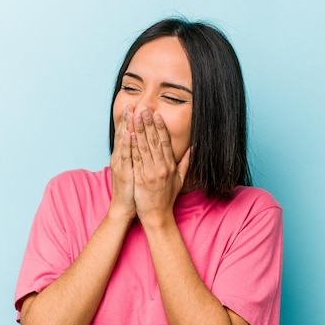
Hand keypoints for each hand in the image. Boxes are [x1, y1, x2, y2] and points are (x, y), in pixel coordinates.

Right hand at [109, 105, 135, 220]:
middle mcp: (120, 159)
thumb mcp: (136, 173)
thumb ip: (141, 160)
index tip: (136, 108)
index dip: (132, 122)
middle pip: (125, 135)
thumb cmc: (132, 192)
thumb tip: (147, 150)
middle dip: (129, 119)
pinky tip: (130, 133)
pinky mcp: (124, 173)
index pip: (129, 136)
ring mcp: (121, 165)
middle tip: (132, 104)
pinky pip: (126, 157)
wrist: (123, 208)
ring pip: (124, 143)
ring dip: (128, 127)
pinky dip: (127, 144)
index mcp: (125, 158)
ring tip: (131, 112)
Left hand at [131, 108, 190, 226]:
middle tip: (144, 109)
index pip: (165, 142)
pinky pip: (136, 159)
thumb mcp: (180, 180)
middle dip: (149, 124)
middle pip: (155, 141)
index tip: (157, 115)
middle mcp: (162, 167)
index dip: (161, 127)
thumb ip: (187, 163)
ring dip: (140, 130)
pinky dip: (133, 146)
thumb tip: (194, 148)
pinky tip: (129, 134)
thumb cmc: (167, 198)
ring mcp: (151, 172)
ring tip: (136, 116)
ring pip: (145, 147)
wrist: (157, 215)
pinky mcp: (141, 178)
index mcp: (170, 166)